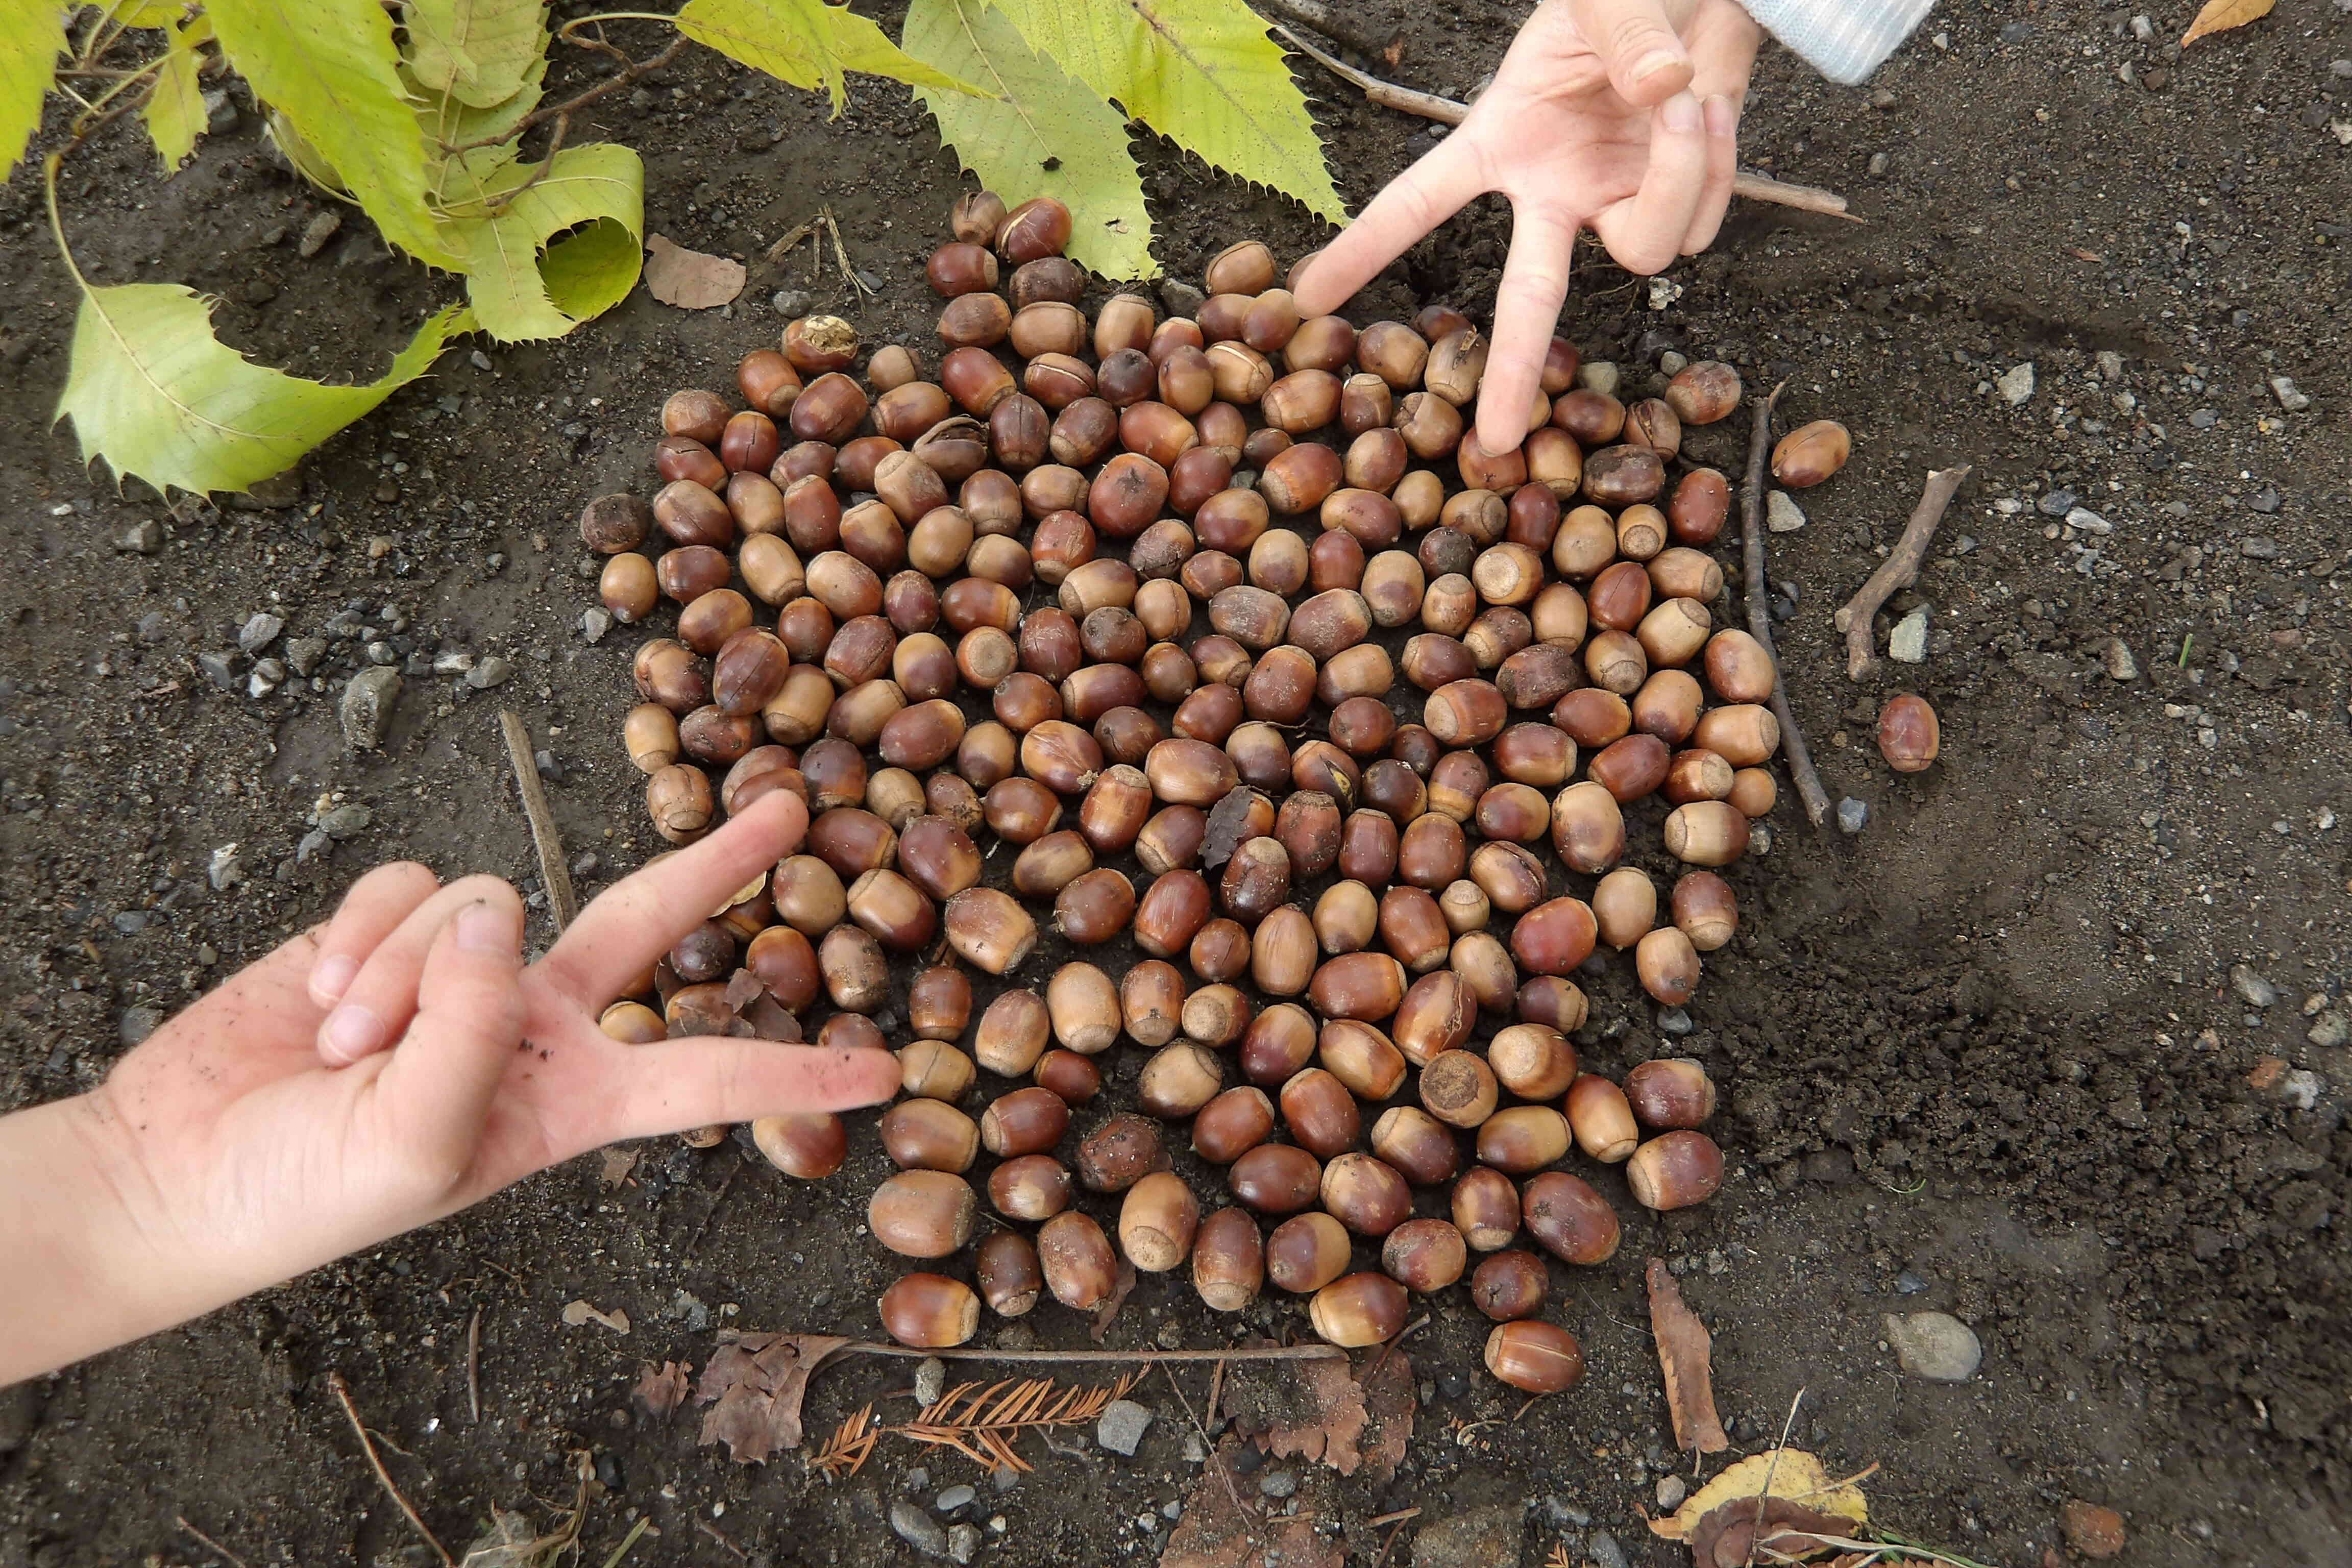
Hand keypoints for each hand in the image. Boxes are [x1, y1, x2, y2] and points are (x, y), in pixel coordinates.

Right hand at [3, 792, 896, 1381]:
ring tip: (344, 1047)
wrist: (183, 1167)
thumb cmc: (309, 1190)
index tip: (887, 1070)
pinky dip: (360, 939)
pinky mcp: (393, 926)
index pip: (705, 1078)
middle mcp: (539, 1023)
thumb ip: (474, 1034)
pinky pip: (412, 885)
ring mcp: (469, 969)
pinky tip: (317, 1001)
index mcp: (573, 1099)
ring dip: (405, 972)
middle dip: (715, 865)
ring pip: (486, 904)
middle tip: (787, 812)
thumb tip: (498, 919)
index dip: (793, 1071)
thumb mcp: (418, 1145)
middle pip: (647, 921)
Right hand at [1293, 0, 1760, 454]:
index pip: (1420, 201)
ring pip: (1647, 249)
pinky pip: (1702, 218)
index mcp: (1505, 142)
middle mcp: (1555, 192)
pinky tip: (1710, 107)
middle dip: (1515, 368)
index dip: (1364, 248)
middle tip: (1496, 438)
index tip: (1308, 296)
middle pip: (1528, 295)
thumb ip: (1625, 33)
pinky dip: (1719, 161)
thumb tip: (1664, 89)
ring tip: (1684, 94)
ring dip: (1679, 174)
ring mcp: (1616, 205)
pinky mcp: (1677, 204)